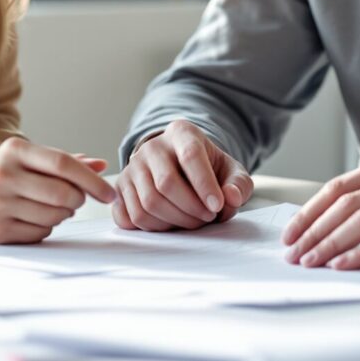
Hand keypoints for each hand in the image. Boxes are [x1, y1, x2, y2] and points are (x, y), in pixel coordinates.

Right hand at [0, 138, 115, 243]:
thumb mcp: (23, 158)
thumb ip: (63, 161)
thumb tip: (100, 164)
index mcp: (15, 150)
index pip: (63, 164)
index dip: (92, 180)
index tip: (109, 193)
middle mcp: (5, 175)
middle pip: (64, 194)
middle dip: (78, 200)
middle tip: (73, 199)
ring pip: (55, 216)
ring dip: (62, 215)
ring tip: (48, 207)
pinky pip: (40, 233)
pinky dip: (45, 228)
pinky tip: (31, 219)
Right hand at [113, 119, 253, 231]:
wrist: (180, 166)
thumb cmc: (208, 169)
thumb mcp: (231, 171)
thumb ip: (239, 184)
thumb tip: (230, 198)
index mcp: (181, 132)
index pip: (190, 156)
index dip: (204, 185)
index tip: (217, 207)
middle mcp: (152, 146)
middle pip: (166, 183)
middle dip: (191, 209)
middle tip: (208, 218)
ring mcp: (132, 166)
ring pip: (148, 203)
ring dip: (174, 222)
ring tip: (193, 221)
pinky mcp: (120, 187)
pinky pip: (131, 216)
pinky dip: (153, 228)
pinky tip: (170, 224)